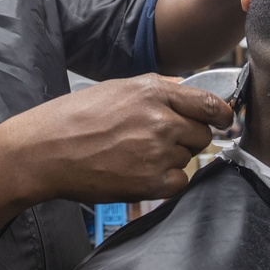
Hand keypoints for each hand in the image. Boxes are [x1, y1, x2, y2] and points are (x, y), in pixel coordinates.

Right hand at [12, 74, 233, 203]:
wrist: (45, 150)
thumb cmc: (74, 118)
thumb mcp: (116, 87)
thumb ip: (156, 89)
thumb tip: (184, 87)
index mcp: (153, 92)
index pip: (209, 103)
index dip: (221, 115)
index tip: (224, 121)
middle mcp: (161, 119)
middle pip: (202, 134)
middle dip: (188, 138)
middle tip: (158, 142)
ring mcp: (157, 151)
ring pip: (188, 158)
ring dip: (172, 160)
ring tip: (136, 156)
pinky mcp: (151, 181)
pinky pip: (180, 182)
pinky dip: (167, 182)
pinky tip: (141, 173)